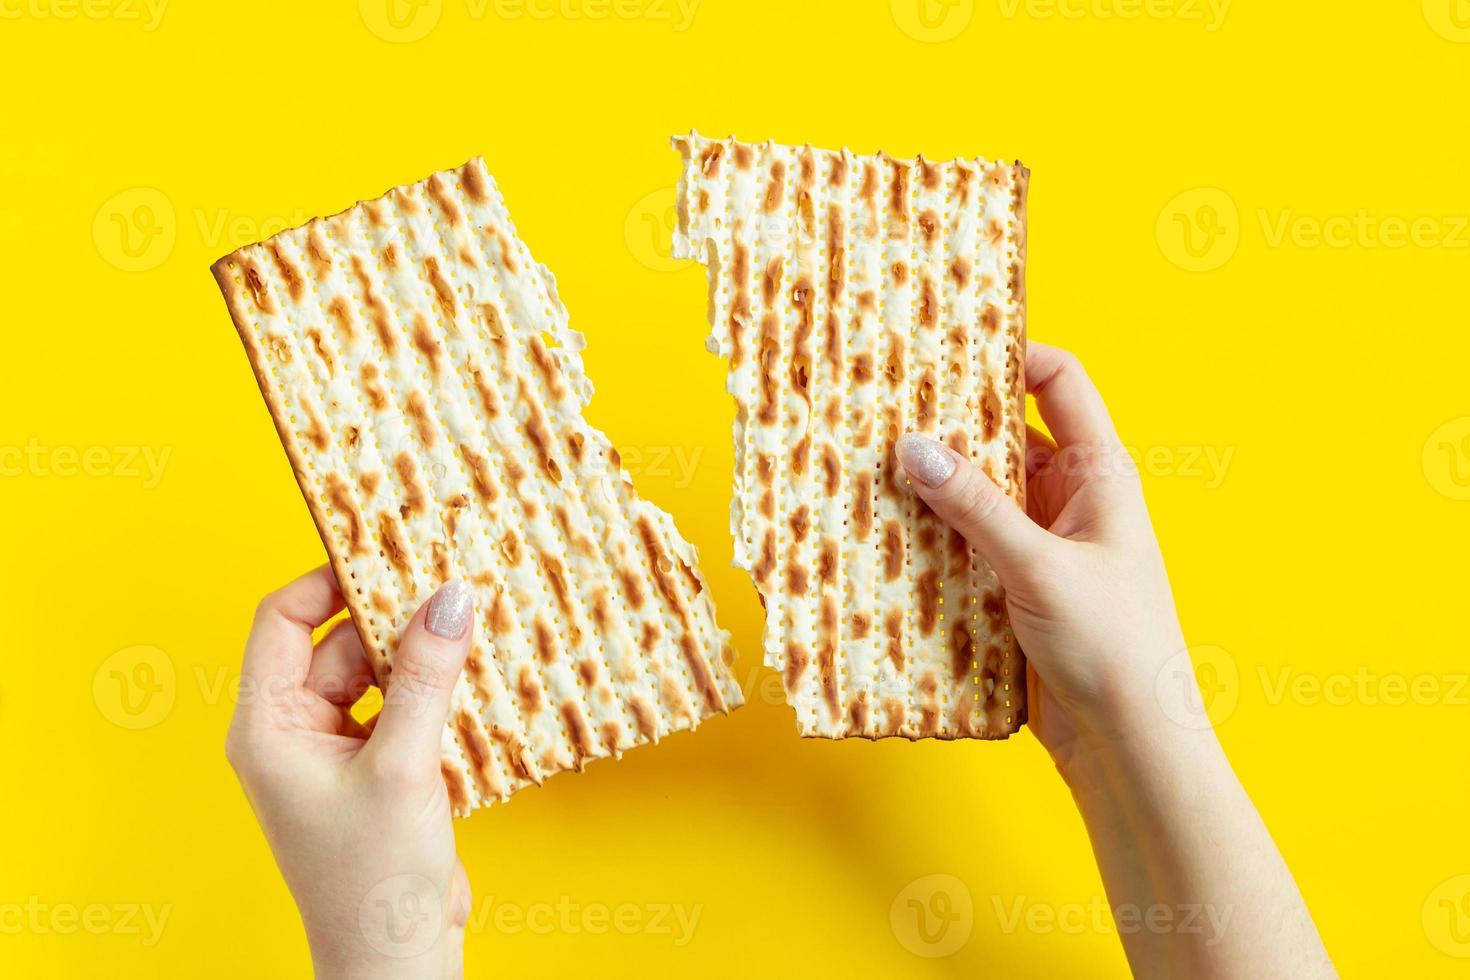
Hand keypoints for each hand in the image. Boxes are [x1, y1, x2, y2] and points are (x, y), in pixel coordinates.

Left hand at [225, 567, 474, 978]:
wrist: (397, 961)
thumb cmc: (374, 880)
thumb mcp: (405, 765)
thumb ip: (429, 676)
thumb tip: (452, 597)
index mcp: (269, 727)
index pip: (283, 621)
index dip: (328, 579)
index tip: (384, 548)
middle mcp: (295, 733)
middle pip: (340, 643)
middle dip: (395, 617)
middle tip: (452, 585)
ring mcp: (337, 753)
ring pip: (380, 674)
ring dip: (423, 655)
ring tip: (474, 625)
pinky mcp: (378, 771)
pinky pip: (404, 708)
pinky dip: (438, 692)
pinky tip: (480, 677)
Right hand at [897, 341, 1191, 773]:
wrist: (1128, 745)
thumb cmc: (1112, 646)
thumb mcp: (1038, 567)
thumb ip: (976, 506)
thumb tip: (914, 446)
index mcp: (1098, 474)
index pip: (1059, 383)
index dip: (1012, 352)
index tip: (947, 343)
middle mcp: (1068, 499)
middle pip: (1004, 436)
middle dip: (949, 422)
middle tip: (883, 404)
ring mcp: (1039, 545)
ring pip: (977, 494)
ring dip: (932, 485)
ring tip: (866, 464)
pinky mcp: (1011, 589)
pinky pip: (963, 546)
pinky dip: (928, 538)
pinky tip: (880, 534)